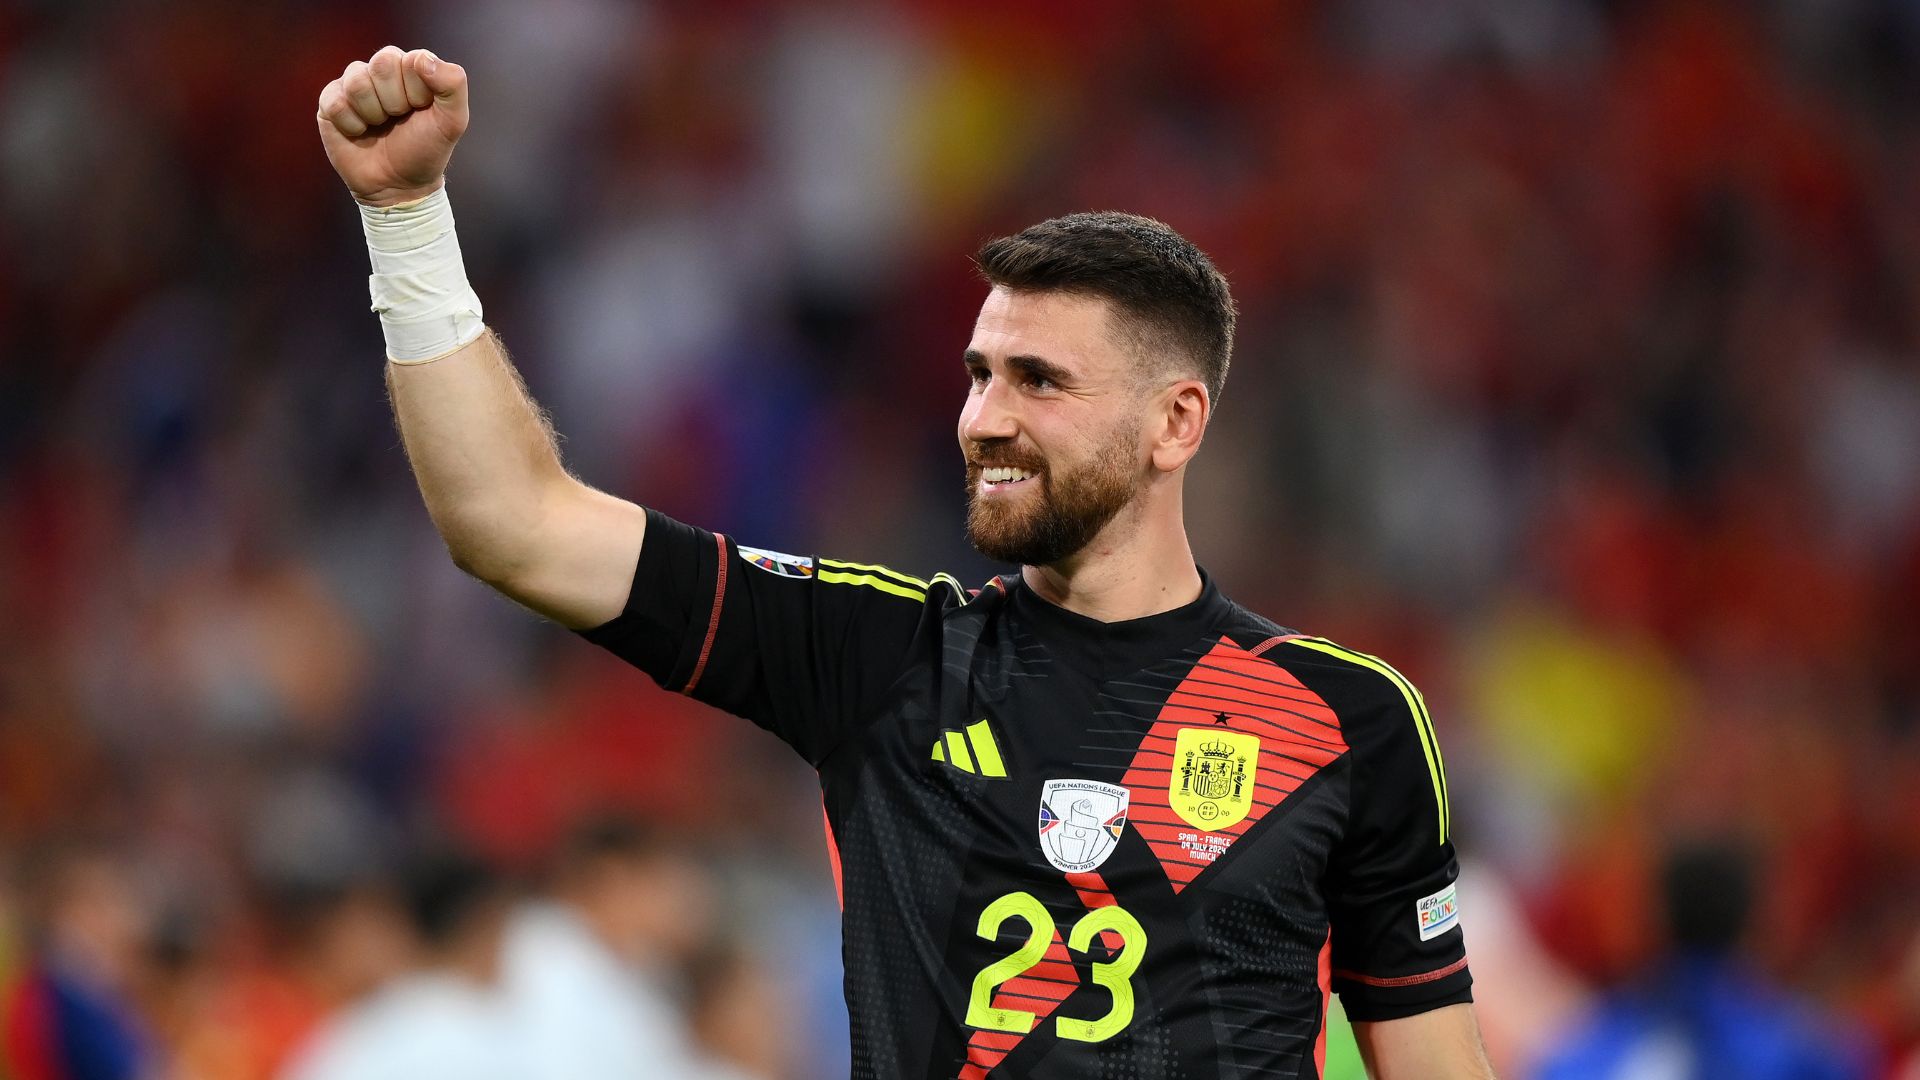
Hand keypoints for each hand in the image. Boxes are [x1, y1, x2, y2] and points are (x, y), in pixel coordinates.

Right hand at [316, 46, 468, 206]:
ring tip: (379, 126)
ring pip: (357, 83)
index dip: (418, 92)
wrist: (399, 185)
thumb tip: (422, 58)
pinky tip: (360, 132)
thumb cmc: (425, 150)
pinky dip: (352, 126)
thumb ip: (453, 84)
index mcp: (412, 67)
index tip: (421, 110)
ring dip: (373, 114)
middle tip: (399, 119)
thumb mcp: (452, 121)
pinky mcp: (331, 100)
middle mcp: (381, 69)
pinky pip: (336, 102)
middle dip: (395, 102)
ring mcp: (353, 83)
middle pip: (382, 64)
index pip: (411, 60)